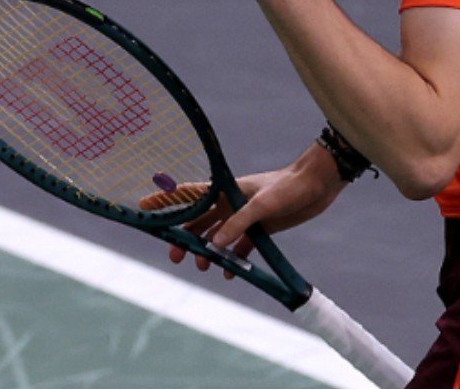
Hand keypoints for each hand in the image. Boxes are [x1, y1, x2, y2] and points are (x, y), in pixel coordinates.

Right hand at [137, 156, 343, 274]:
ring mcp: (244, 216)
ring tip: (203, 267)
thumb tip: (216, 245)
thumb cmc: (288, 186)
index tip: (143, 206)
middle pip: (199, 222)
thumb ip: (238, 224)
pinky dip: (233, 260)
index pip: (188, 194)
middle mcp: (229, 203)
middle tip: (175, 255)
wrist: (317, 185)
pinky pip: (240, 247)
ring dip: (208, 251)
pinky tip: (229, 273)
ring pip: (217, 237)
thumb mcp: (262, 205)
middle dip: (184, 238)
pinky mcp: (260, 228)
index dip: (165, 200)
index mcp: (224, 190)